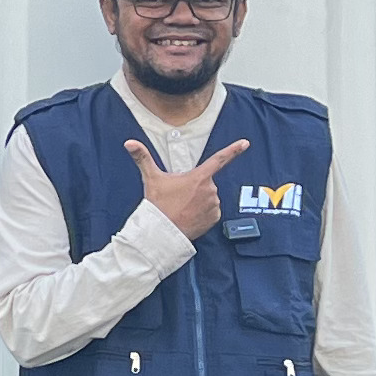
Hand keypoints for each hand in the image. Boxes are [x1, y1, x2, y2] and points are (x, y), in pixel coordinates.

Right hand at [123, 132, 250, 239]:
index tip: (246, 143)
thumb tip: (129, 142)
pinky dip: (203, 212)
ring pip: (209, 197)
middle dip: (195, 187)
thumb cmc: (158, 204)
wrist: (163, 232)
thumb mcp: (151, 179)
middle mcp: (210, 190)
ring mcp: (214, 205)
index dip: (234, 150)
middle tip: (179, 196)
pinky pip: (211, 211)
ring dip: (199, 200)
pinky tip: (190, 215)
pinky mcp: (215, 218)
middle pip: (206, 182)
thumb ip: (142, 158)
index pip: (220, 159)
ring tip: (183, 207)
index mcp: (199, 177)